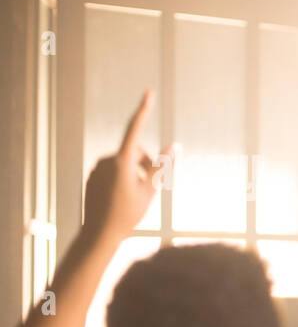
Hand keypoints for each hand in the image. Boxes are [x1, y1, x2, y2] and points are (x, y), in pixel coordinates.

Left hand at [83, 91, 169, 241]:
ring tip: (137, 198)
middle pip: (134, 152)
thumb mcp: (150, 190)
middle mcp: (107, 160)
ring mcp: (97, 168)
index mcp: (121, 161)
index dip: (143, 110)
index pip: (135, 128)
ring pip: (125, 163)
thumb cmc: (128, 213)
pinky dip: (123, 180)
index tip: (148, 93)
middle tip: (153, 187)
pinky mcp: (93, 176)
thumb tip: (175, 145)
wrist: (99, 233)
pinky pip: (114, 171)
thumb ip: (161, 166)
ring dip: (136, 174)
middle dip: (146, 163)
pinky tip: (122, 200)